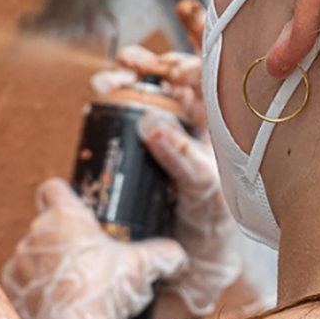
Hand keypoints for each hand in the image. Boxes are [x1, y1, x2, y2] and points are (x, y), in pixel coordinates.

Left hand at [1, 179, 185, 318]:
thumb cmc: (108, 290)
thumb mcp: (144, 267)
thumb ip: (164, 255)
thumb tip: (178, 256)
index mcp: (65, 216)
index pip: (53, 188)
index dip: (64, 196)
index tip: (77, 212)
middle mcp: (36, 232)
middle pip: (45, 224)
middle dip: (62, 238)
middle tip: (86, 259)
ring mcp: (20, 260)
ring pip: (32, 254)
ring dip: (46, 264)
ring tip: (71, 286)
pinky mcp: (11, 287)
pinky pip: (21, 281)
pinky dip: (34, 289)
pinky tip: (55, 302)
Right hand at [109, 37, 243, 316]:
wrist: (190, 256)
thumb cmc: (211, 220)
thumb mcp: (202, 187)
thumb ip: (182, 157)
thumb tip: (150, 124)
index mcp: (219, 122)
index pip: (208, 78)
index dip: (189, 65)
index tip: (172, 71)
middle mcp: (192, 120)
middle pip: (170, 76)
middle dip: (148, 62)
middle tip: (128, 61)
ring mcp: (165, 130)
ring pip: (145, 90)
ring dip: (124, 76)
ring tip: (107, 80)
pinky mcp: (139, 144)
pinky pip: (125, 111)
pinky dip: (111, 96)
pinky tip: (99, 94)